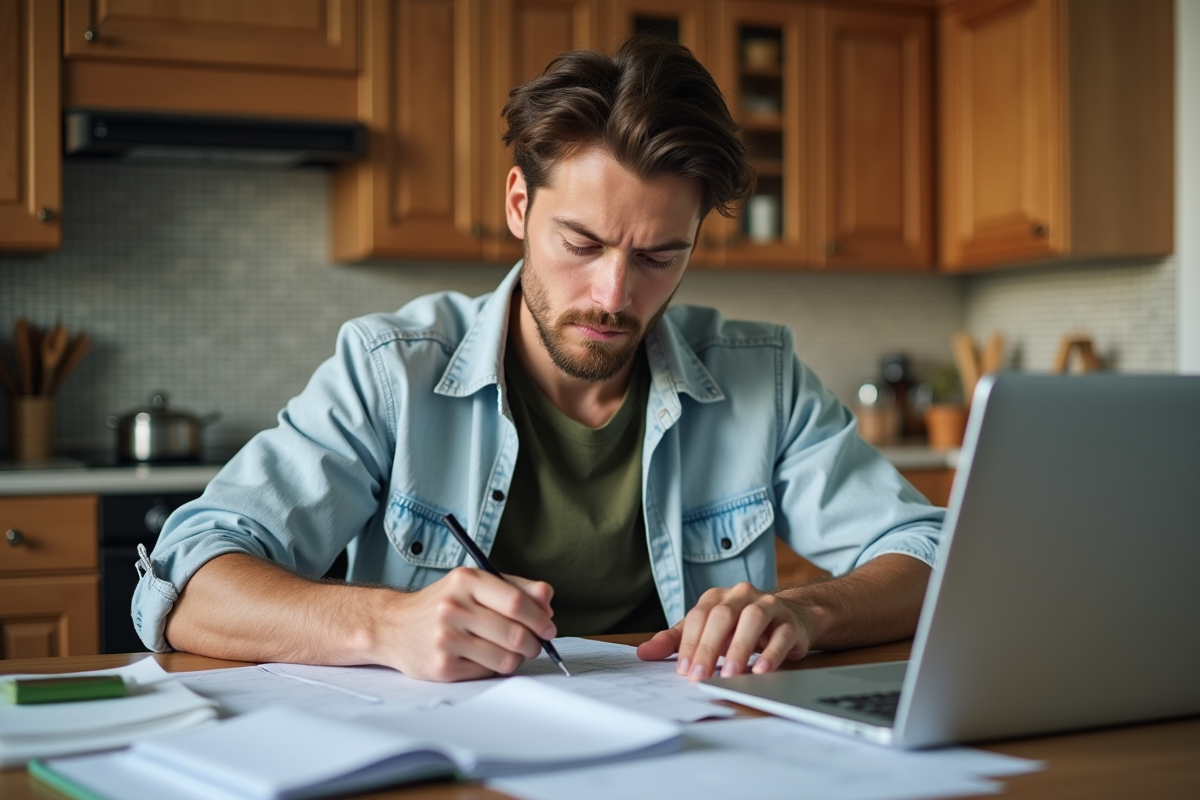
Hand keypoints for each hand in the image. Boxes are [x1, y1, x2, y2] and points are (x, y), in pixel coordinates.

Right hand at [377, 567, 556, 681]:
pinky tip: (485, 657)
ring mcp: (446, 640)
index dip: (540, 618)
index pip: (516, 602)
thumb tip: (547, 598)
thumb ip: (514, 587)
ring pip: (506, 658)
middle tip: (536, 644)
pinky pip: (488, 673)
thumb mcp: (474, 583)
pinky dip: (495, 668)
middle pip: (515, 633)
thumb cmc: (442, 603)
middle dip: (535, 643)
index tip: (548, 626)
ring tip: (510, 651)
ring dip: (517, 658)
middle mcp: (453, 608)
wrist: (393, 626)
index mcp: (465, 580)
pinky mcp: (442, 668)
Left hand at [636, 582, 811, 679]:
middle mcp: (741, 595)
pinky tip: (760, 671)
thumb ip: (676, 641)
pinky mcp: (790, 622)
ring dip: (738, 649)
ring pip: (752, 620)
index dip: (689, 643)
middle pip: (722, 616)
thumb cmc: (740, 627)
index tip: (683, 670)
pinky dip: (771, 654)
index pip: (698, 616)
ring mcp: (768, 606)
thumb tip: (643, 653)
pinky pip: (781, 635)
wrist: (789, 618)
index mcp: (717, 597)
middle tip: (700, 677)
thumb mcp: (707, 631)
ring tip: (729, 675)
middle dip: (708, 648)